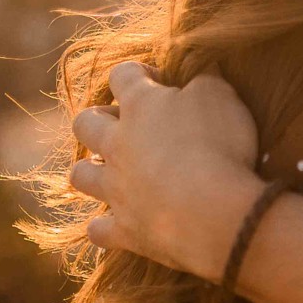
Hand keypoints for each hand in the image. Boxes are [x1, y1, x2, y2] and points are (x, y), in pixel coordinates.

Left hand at [67, 62, 264, 280]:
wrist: (216, 214)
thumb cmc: (219, 145)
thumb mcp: (221, 96)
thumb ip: (205, 80)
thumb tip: (200, 72)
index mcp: (140, 105)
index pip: (123, 75)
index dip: (138, 73)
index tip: (160, 81)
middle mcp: (118, 145)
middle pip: (85, 124)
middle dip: (97, 120)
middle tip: (125, 126)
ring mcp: (116, 189)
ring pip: (81, 176)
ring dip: (91, 171)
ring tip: (112, 173)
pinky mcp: (125, 230)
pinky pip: (99, 231)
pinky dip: (104, 228)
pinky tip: (116, 225)